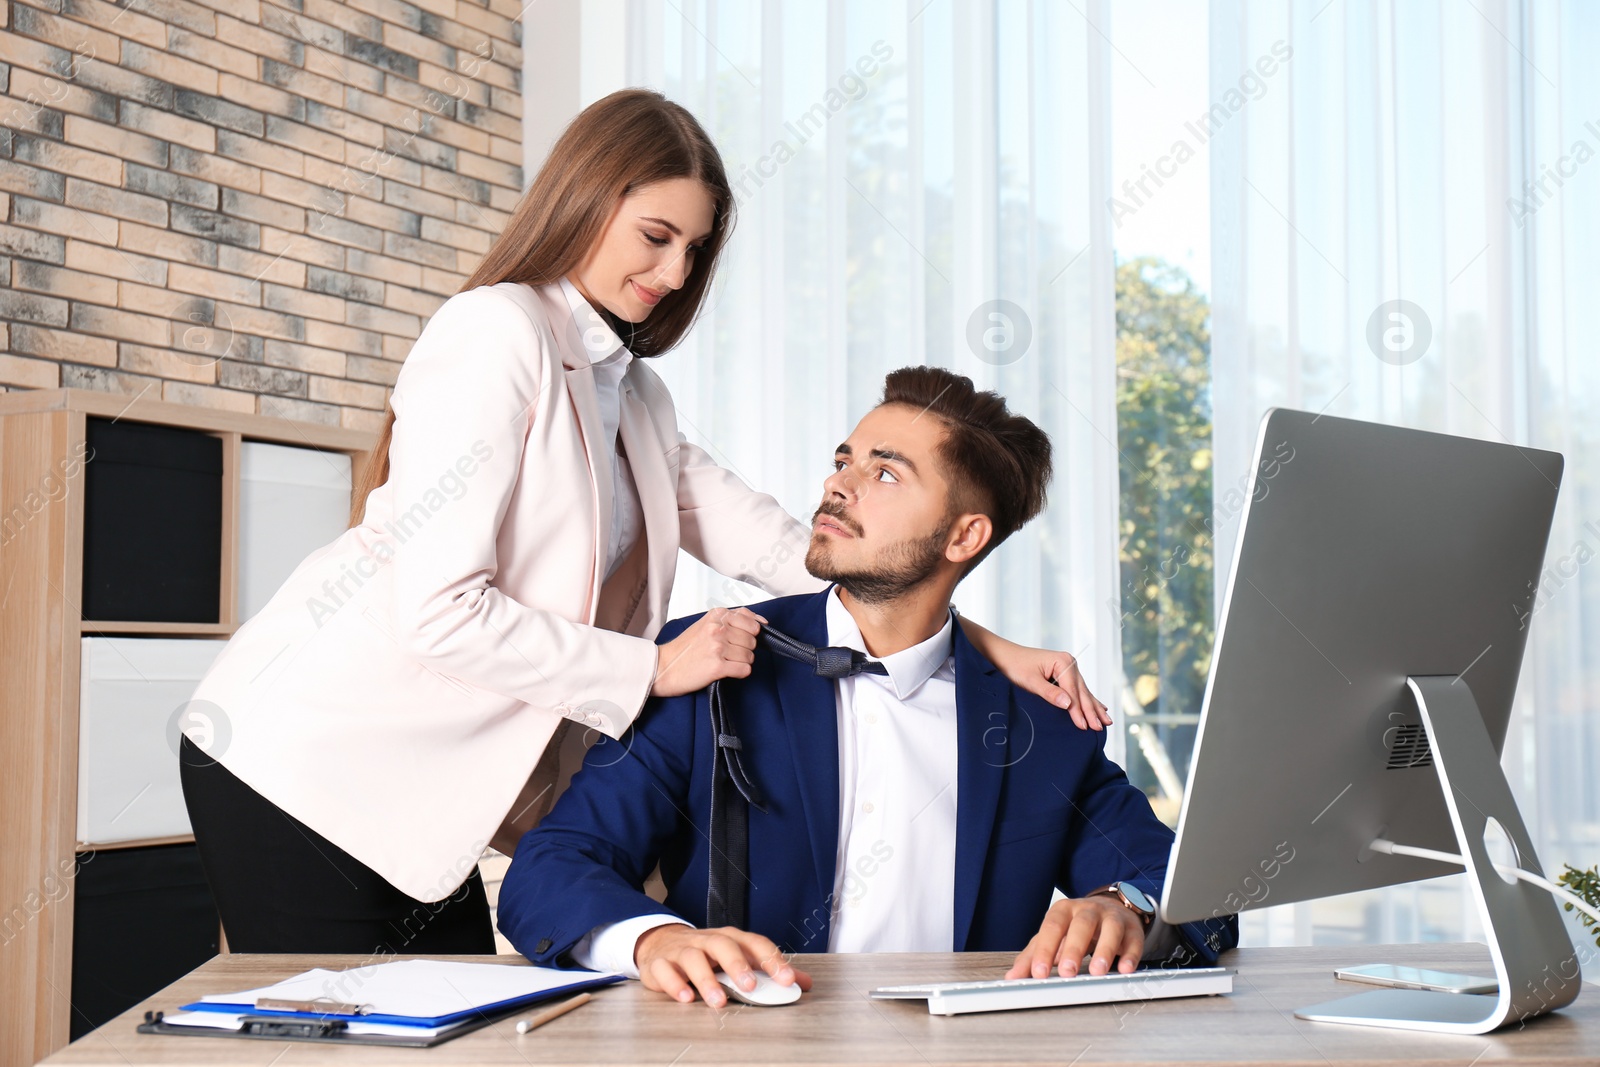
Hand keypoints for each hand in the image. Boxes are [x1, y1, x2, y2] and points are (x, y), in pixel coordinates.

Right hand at [634, 924, 811, 1006]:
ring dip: (706, 979)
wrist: (660, 942)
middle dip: (738, 964)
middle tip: (750, 985)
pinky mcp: (660, 964)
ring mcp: (682, 951)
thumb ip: (770, 971)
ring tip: (718, 1001)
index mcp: (730, 938)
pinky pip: (665, 971)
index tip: (787, 980)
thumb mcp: (738, 957)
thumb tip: (804, 983)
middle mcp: (707, 941)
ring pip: (693, 958)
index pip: (755, 943)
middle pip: (723, 945)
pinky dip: (675, 984)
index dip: (772, 960)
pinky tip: (686, 998)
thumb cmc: (706, 953)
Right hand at [650, 607, 767, 697]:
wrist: (663, 667)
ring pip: (750, 656)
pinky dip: (740, 673)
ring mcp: (718, 647)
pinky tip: (727, 671)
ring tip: (725, 662)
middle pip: (752, 640)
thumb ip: (733, 619)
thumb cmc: (685, 648)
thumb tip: (761, 622)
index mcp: (717, 616)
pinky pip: (745, 670)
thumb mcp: (707, 624)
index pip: (752, 622)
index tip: (742, 639)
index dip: (751, 633)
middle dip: (745, 649)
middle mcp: (718, 629)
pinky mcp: (717, 666)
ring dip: (741, 662)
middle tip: (728, 653)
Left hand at [958, 619, 1111, 730]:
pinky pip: (1078, 690)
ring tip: (1106, 722)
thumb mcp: (1029, 681)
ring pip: (1083, 692)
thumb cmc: (1013, 666)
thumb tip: (1069, 704)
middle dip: (1091, 711)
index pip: (1073, 692)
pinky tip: (1100, 707)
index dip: (1078, 711)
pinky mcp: (1063, 673)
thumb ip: (1049, 693)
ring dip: (1093, 707)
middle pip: (1081, 692)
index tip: (1084, 727)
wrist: (1003, 655)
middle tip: (1100, 727)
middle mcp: (1069, 663)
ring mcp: (1068, 667)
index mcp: (1063, 662)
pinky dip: (1087, 700)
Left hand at [1005, 896, 1145, 978]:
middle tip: (1067, 972)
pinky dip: (1130, 955)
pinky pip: (1133, 940)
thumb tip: (1013, 976)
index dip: (1045, 949)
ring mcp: (1111, 918)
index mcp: (1063, 911)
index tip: (1039, 973)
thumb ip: (1033, 955)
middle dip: (1073, 948)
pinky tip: (1125, 969)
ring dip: (1104, 950)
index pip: (1052, 927)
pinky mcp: (1132, 929)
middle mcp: (1088, 910)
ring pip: (1110, 929)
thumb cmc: (1076, 926)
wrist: (1110, 909)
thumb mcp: (1053, 936)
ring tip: (1097, 972)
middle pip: (1081, 925)